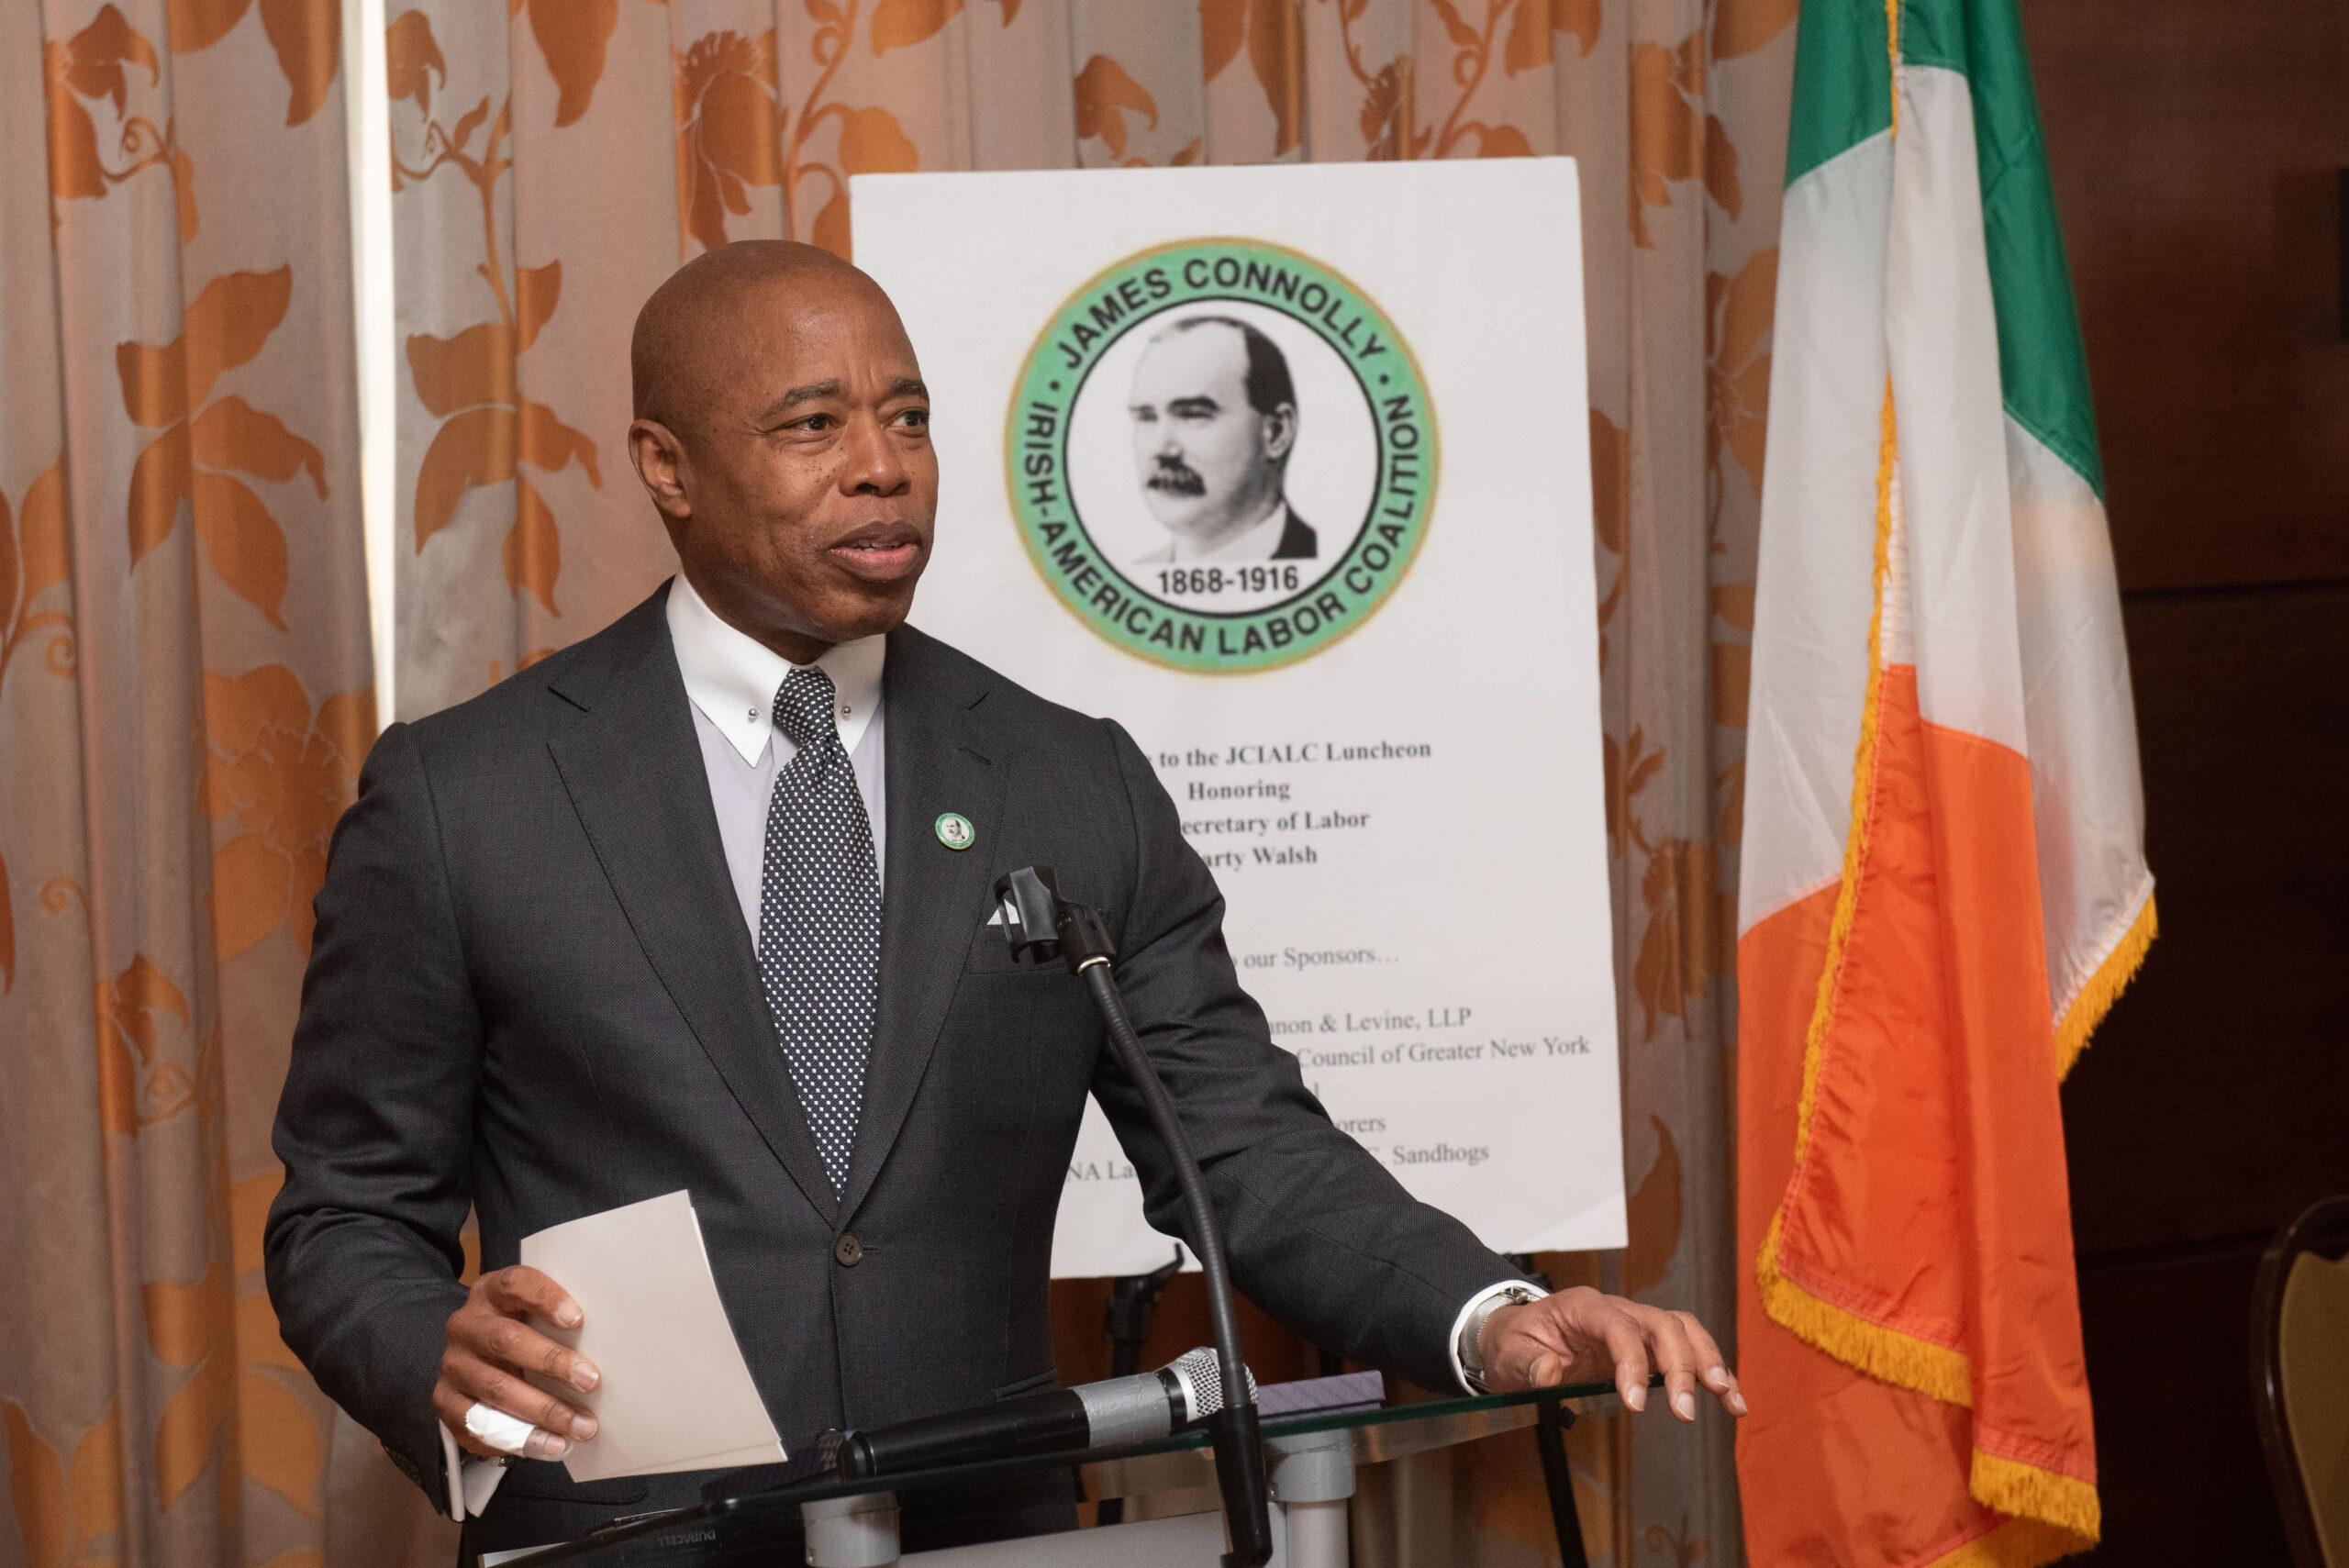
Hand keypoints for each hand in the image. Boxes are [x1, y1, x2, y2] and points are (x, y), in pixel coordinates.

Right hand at [434, 1266, 601, 1459]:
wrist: (475, 1357)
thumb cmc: (522, 1331)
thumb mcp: (534, 1315)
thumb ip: (559, 1321)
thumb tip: (612, 1343)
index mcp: (491, 1292)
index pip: (515, 1284)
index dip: (546, 1299)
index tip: (578, 1319)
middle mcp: (466, 1325)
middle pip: (506, 1340)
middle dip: (553, 1362)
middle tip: (592, 1381)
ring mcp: (453, 1364)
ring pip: (496, 1388)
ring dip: (543, 1411)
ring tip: (580, 1426)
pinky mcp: (446, 1401)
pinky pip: (479, 1426)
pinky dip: (520, 1439)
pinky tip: (551, 1445)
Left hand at [1479, 1287, 1746, 1420]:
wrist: (1517, 1338)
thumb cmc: (1515, 1344)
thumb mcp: (1508, 1355)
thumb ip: (1528, 1364)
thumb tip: (1549, 1370)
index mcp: (1582, 1307)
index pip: (1618, 1326)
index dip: (1631, 1361)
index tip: (1635, 1403)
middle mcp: (1616, 1310)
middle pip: (1661, 1324)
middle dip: (1680, 1366)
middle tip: (1685, 1410)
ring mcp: (1635, 1324)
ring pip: (1683, 1331)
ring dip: (1709, 1363)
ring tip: (1729, 1400)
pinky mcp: (1647, 1345)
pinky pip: (1686, 1349)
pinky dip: (1711, 1371)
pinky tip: (1730, 1398)